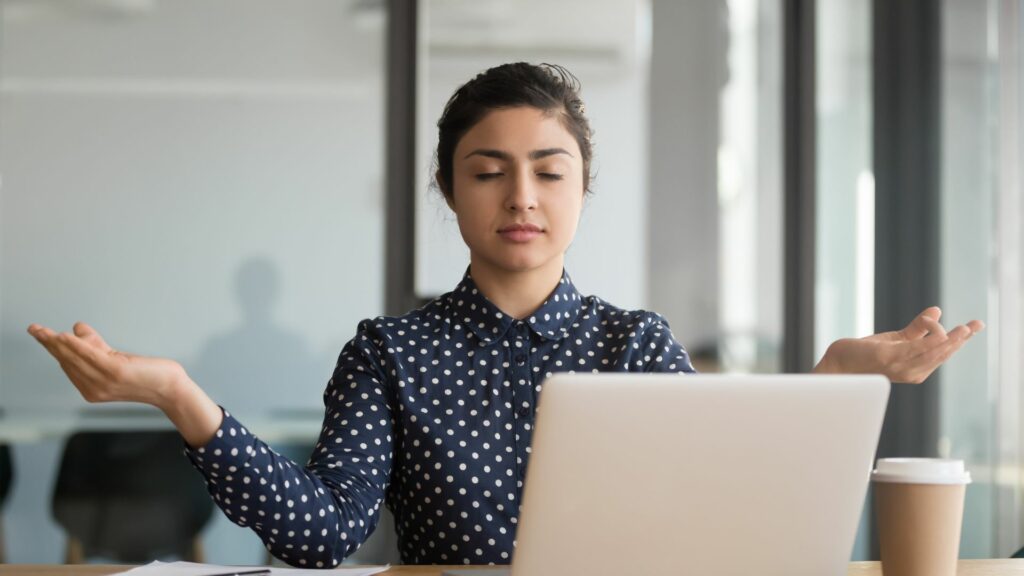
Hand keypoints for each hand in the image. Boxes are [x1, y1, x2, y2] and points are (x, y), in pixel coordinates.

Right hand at [27, 321, 186, 407]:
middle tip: (33, 328)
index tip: (39, 333)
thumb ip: (96, 346)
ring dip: (58, 343)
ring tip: (44, 331)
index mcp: (90, 388)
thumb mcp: (116, 358)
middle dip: (49, 344)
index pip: (67, 364)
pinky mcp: (115, 372)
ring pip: (75, 358)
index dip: (53, 347)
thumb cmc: (147, 374)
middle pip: (66, 361)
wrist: (171, 389)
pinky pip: (91, 356)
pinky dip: (77, 345)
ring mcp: (103, 382)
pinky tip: (66, 335)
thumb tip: (77, 327)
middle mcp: (93, 388)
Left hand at [814, 307, 984, 383]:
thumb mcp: (897, 339)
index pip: (944, 352)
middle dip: (960, 339)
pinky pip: (916, 350)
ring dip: (950, 341)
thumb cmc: (865, 354)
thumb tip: (937, 309)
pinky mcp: (890, 359)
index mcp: (917, 368)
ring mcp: (902, 368)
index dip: (961, 338)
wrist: (838, 364)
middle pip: (943, 353)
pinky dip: (931, 341)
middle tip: (974, 325)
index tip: (976, 324)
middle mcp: (913, 372)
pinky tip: (942, 333)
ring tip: (964, 328)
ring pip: (933, 353)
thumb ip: (918, 327)